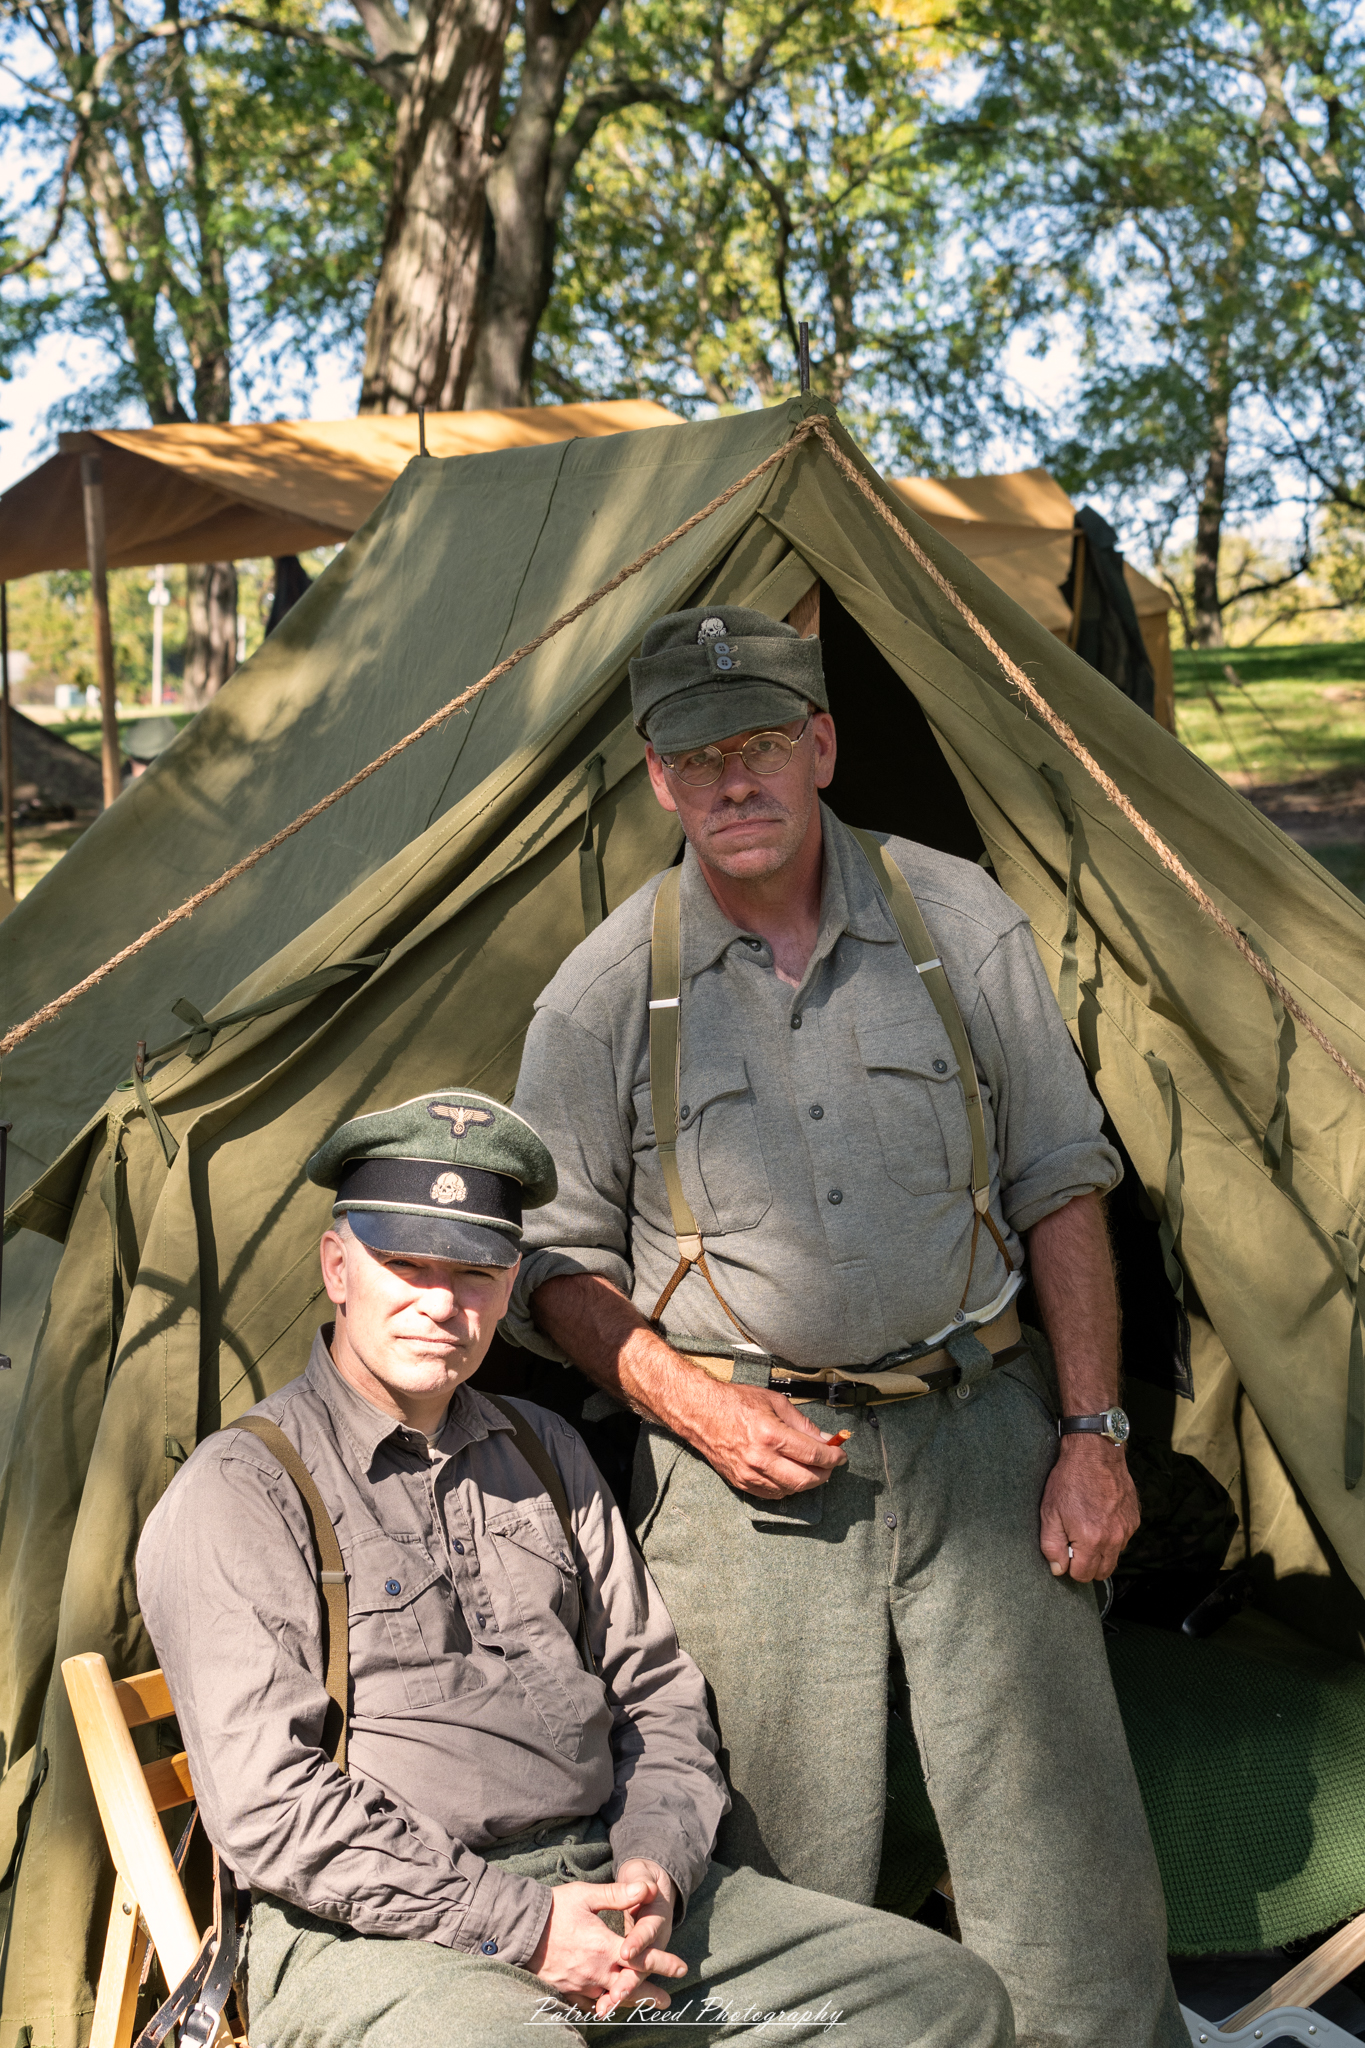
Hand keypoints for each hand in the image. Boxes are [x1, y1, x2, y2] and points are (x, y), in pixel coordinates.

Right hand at [527, 1874, 685, 2018]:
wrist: (520, 1928)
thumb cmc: (554, 1908)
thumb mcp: (586, 1895)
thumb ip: (618, 1894)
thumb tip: (646, 1889)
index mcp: (604, 1947)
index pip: (642, 1959)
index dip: (664, 1963)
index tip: (682, 1968)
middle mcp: (595, 1971)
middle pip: (630, 1987)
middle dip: (649, 1994)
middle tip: (666, 2001)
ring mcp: (580, 1984)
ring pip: (610, 1998)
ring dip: (627, 2001)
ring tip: (642, 2006)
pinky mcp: (566, 1990)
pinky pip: (589, 2004)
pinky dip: (601, 2005)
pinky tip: (607, 2005)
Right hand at [529, 1274, 846, 1499]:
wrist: (698, 1412)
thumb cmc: (734, 1401)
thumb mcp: (773, 1401)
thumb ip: (801, 1423)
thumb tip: (826, 1438)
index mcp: (770, 1434)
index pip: (813, 1454)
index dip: (833, 1457)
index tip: (841, 1455)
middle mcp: (760, 1458)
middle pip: (805, 1479)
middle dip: (824, 1474)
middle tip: (831, 1465)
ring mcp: (749, 1474)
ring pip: (790, 1491)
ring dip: (807, 1483)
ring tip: (814, 1470)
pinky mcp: (740, 1482)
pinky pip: (772, 1495)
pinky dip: (787, 1489)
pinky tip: (791, 1476)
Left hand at [1039, 1435, 1139, 1581]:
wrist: (1095, 1452)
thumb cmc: (1069, 1479)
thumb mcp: (1050, 1512)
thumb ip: (1052, 1546)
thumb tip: (1058, 1569)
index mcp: (1091, 1539)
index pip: (1083, 1575)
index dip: (1070, 1567)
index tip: (1065, 1552)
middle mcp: (1113, 1538)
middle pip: (1102, 1572)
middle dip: (1087, 1565)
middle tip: (1075, 1545)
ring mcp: (1127, 1529)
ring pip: (1114, 1557)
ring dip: (1101, 1551)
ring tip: (1087, 1528)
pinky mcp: (1134, 1519)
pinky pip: (1123, 1539)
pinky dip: (1112, 1536)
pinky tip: (1100, 1517)